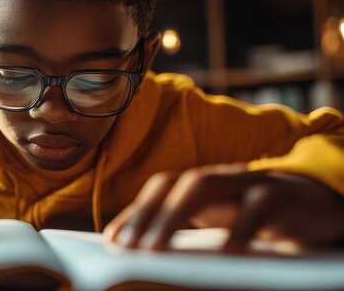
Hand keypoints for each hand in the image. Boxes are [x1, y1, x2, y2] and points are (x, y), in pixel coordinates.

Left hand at [103, 163, 343, 252]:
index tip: (112, 240)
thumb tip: (149, 251)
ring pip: (203, 184)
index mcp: (203, 187)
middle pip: (174, 183)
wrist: (319, 203)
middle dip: (146, 213)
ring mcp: (248, 182)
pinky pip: (258, 203)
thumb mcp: (224, 223)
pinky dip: (240, 225)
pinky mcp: (282, 194)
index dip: (134, 212)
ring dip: (173, 215)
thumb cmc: (263, 217)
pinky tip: (227, 251)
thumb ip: (193, 231)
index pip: (159, 190)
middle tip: (128, 248)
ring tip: (155, 249)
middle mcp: (220, 179)